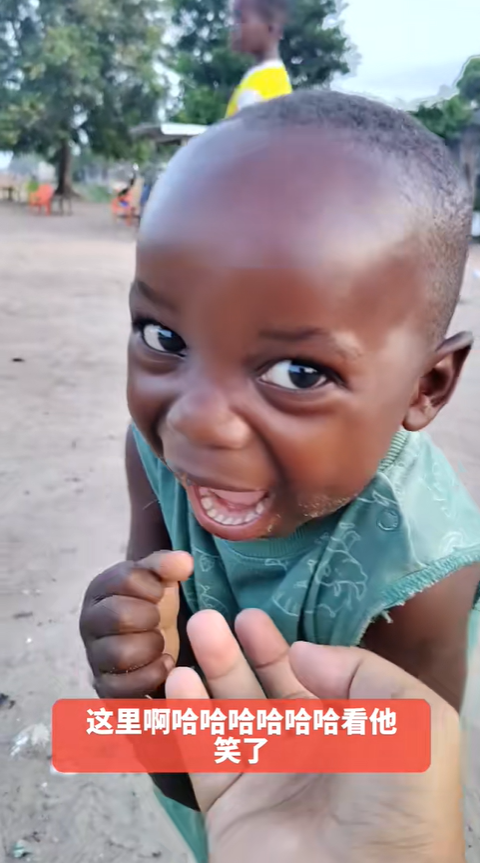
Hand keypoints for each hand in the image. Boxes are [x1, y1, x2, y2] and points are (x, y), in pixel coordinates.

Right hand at [79, 551, 191, 697]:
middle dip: (149, 616)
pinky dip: (150, 676)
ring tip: (161, 642)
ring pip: (119, 654)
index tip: (160, 591)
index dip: (151, 585)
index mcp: (101, 590)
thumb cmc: (151, 603)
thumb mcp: (158, 577)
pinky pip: (121, 688)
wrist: (146, 638)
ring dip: (150, 646)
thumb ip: (168, 565)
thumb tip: (185, 562)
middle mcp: (90, 622)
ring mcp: (95, 657)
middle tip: (159, 618)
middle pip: (118, 616)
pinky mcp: (106, 687)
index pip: (125, 579)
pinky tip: (164, 664)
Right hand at [166, 609, 463, 862]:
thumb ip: (363, 671)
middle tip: (212, 616)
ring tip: (198, 629)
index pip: (308, 682)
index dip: (279, 649)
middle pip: (262, 691)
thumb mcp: (415, 720)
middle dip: (239, 652)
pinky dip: (187, 717)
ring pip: (229, 715)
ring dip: (211, 671)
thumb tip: (302, 654)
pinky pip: (203, 753)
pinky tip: (178, 681)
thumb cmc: (398, 805)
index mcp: (350, 735)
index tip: (252, 618)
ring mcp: (266, 781)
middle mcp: (306, 755)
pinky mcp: (230, 808)